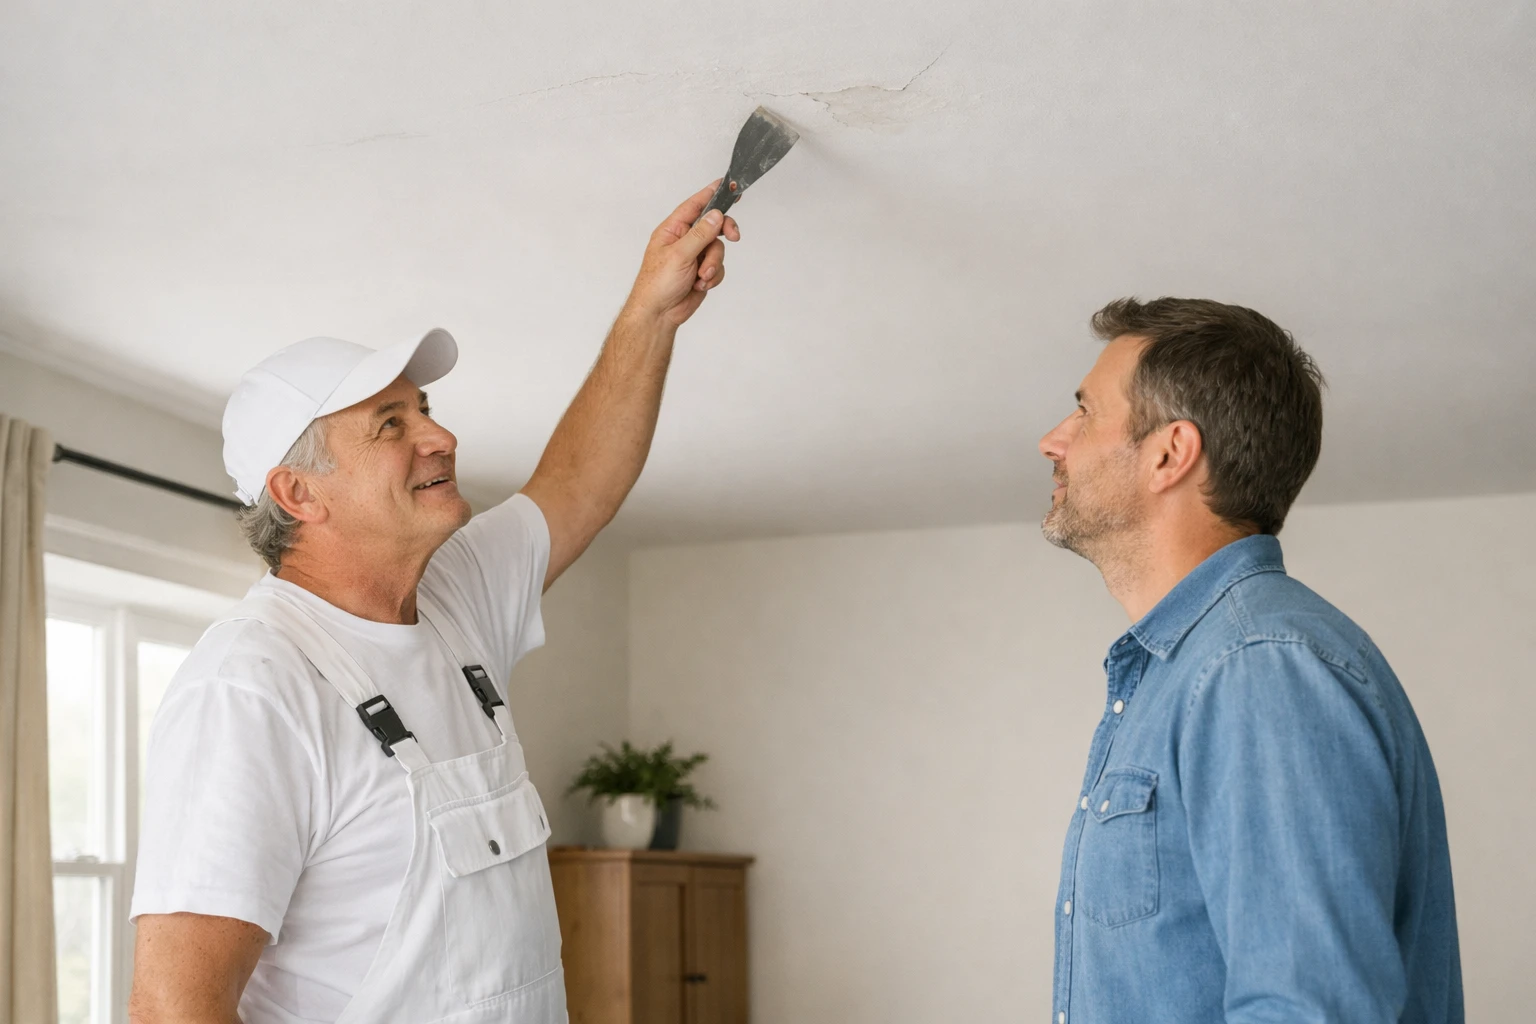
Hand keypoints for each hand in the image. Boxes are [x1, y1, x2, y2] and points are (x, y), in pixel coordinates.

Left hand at [623, 182, 741, 327]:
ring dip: (713, 264)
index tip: (728, 185)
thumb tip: (716, 216)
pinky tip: (700, 285)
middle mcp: (684, 240)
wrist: (659, 314)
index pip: (695, 205)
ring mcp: (694, 256)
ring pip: (718, 249)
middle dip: (724, 232)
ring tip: (701, 277)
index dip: (711, 194)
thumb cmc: (657, 284)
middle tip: (735, 236)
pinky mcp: (702, 271)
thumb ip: (700, 234)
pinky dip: (713, 276)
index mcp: (673, 230)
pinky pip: (718, 267)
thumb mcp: (679, 255)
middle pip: (713, 225)